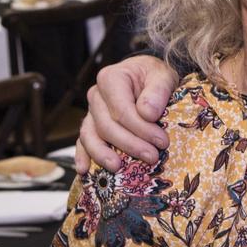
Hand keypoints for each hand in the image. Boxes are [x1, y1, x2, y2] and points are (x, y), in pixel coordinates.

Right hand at [75, 55, 178, 172]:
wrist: (147, 77)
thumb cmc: (155, 76)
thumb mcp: (163, 76)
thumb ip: (158, 91)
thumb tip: (147, 113)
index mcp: (111, 78)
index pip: (122, 110)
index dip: (141, 128)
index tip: (162, 142)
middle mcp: (96, 95)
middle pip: (107, 126)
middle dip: (130, 144)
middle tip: (152, 157)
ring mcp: (91, 112)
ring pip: (91, 136)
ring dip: (103, 154)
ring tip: (118, 168)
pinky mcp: (91, 125)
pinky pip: (82, 141)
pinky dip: (82, 155)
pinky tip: (85, 170)